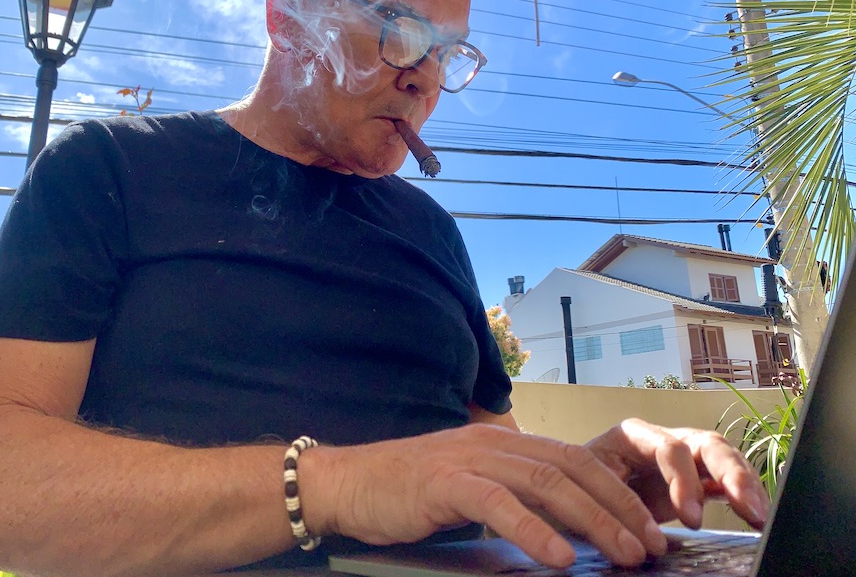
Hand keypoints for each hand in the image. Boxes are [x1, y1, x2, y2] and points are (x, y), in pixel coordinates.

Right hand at [301, 424, 669, 569]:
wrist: (348, 483)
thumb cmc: (409, 493)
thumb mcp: (470, 488)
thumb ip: (511, 496)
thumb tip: (562, 530)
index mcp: (503, 442)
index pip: (574, 459)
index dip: (617, 492)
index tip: (649, 528)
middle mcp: (493, 442)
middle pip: (571, 468)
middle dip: (618, 507)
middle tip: (651, 546)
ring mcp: (469, 458)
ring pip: (545, 482)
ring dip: (592, 520)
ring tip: (623, 554)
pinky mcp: (444, 481)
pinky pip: (499, 504)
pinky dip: (534, 530)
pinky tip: (559, 557)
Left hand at [585, 418, 768, 529]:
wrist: (576, 489)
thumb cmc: (577, 484)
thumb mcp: (587, 488)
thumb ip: (612, 504)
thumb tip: (640, 536)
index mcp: (633, 435)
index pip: (669, 447)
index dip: (684, 480)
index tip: (690, 518)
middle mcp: (663, 439)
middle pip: (706, 444)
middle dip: (732, 473)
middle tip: (748, 508)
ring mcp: (684, 457)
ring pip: (724, 459)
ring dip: (746, 484)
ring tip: (760, 516)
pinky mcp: (695, 479)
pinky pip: (726, 481)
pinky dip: (743, 495)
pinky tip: (757, 516)